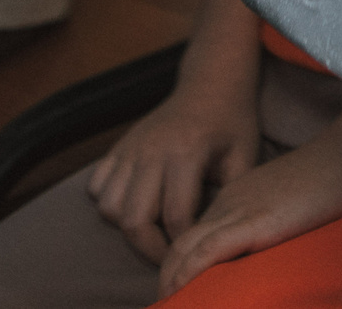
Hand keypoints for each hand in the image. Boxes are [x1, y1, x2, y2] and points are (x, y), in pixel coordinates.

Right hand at [87, 85, 260, 263]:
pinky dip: (110, 203)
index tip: (194, 251)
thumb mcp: (244, 156)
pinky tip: (135, 203)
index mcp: (187, 153)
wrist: (211, 84)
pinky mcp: (117, 148)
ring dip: (128, 226)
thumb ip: (229, 197)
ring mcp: (130, 149)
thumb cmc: (232, 123)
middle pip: (134, 219)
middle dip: (150, 248)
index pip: (176, 215)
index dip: (183, 241)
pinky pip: (97, 187)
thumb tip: (213, 236)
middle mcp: (152, 151)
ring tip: (153, 229)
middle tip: (168, 256)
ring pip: (109, 207)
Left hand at [153, 134, 341, 296]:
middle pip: (181, 244)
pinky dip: (189, 273)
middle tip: (167, 303)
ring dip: (172, 281)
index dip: (181, 264)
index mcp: (236, 196)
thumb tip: (268, 245)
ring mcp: (239, 211)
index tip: (179, 290)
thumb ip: (272, 219)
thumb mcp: (290, 199)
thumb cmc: (331, 177)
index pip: (195, 234)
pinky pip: (208, 251)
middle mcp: (229, 202)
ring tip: (169, 304)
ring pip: (186, 249)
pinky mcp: (254, 223)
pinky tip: (181, 290)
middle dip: (168, 277)